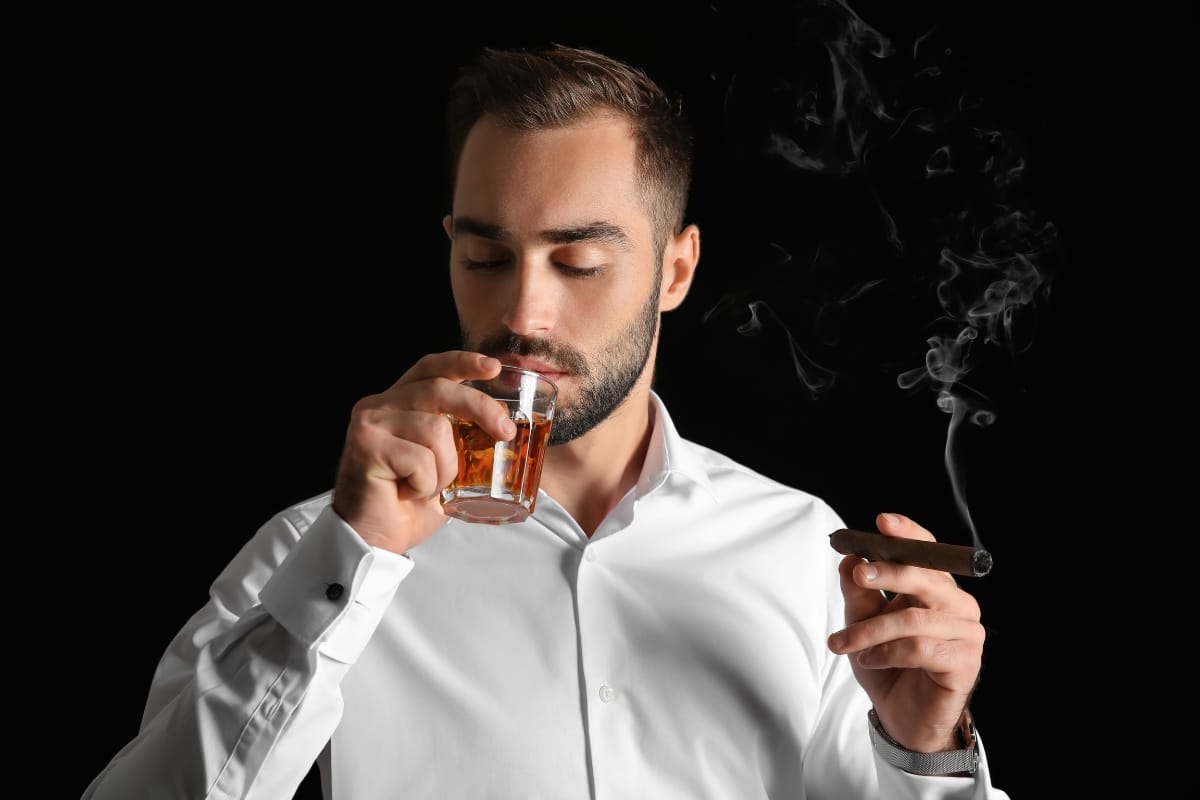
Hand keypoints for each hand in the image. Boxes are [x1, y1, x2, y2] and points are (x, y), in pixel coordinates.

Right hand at [331, 350, 515, 554]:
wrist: (374, 540)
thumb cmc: (408, 505)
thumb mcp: (442, 463)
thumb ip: (459, 438)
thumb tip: (504, 428)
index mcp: (397, 403)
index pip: (430, 368)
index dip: (462, 363)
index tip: (493, 367)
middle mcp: (378, 405)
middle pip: (439, 389)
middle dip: (480, 408)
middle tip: (505, 432)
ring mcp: (370, 423)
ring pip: (436, 430)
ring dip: (446, 468)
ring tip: (429, 487)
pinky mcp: (366, 446)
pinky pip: (420, 458)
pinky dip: (427, 483)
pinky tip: (409, 493)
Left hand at [827, 512, 983, 752]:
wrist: (900, 716)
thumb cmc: (886, 664)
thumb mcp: (862, 622)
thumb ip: (858, 591)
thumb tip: (849, 560)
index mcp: (936, 589)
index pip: (928, 552)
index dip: (908, 534)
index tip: (882, 522)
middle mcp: (958, 605)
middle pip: (926, 577)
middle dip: (888, 573)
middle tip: (858, 575)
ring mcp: (967, 633)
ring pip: (912, 619)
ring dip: (869, 631)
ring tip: (843, 644)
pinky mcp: (965, 662)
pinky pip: (919, 648)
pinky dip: (886, 652)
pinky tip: (869, 660)